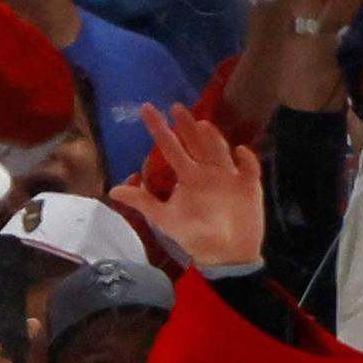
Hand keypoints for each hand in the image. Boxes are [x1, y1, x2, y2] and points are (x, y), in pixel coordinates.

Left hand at [114, 103, 262, 272]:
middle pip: (196, 142)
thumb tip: (112, 189)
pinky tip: (240, 151)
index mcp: (188, 176)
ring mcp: (228, 176)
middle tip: (176, 106)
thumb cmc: (195, 236)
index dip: (160, 129)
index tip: (147, 109)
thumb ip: (143, 202)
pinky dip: (246, 159)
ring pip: (220, 150)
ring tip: (202, 125)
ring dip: (213, 138)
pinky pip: (249, 168)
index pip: (171, 148)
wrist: (225, 256)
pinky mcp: (248, 185)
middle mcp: (207, 171)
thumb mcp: (165, 219)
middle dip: (186, 125)